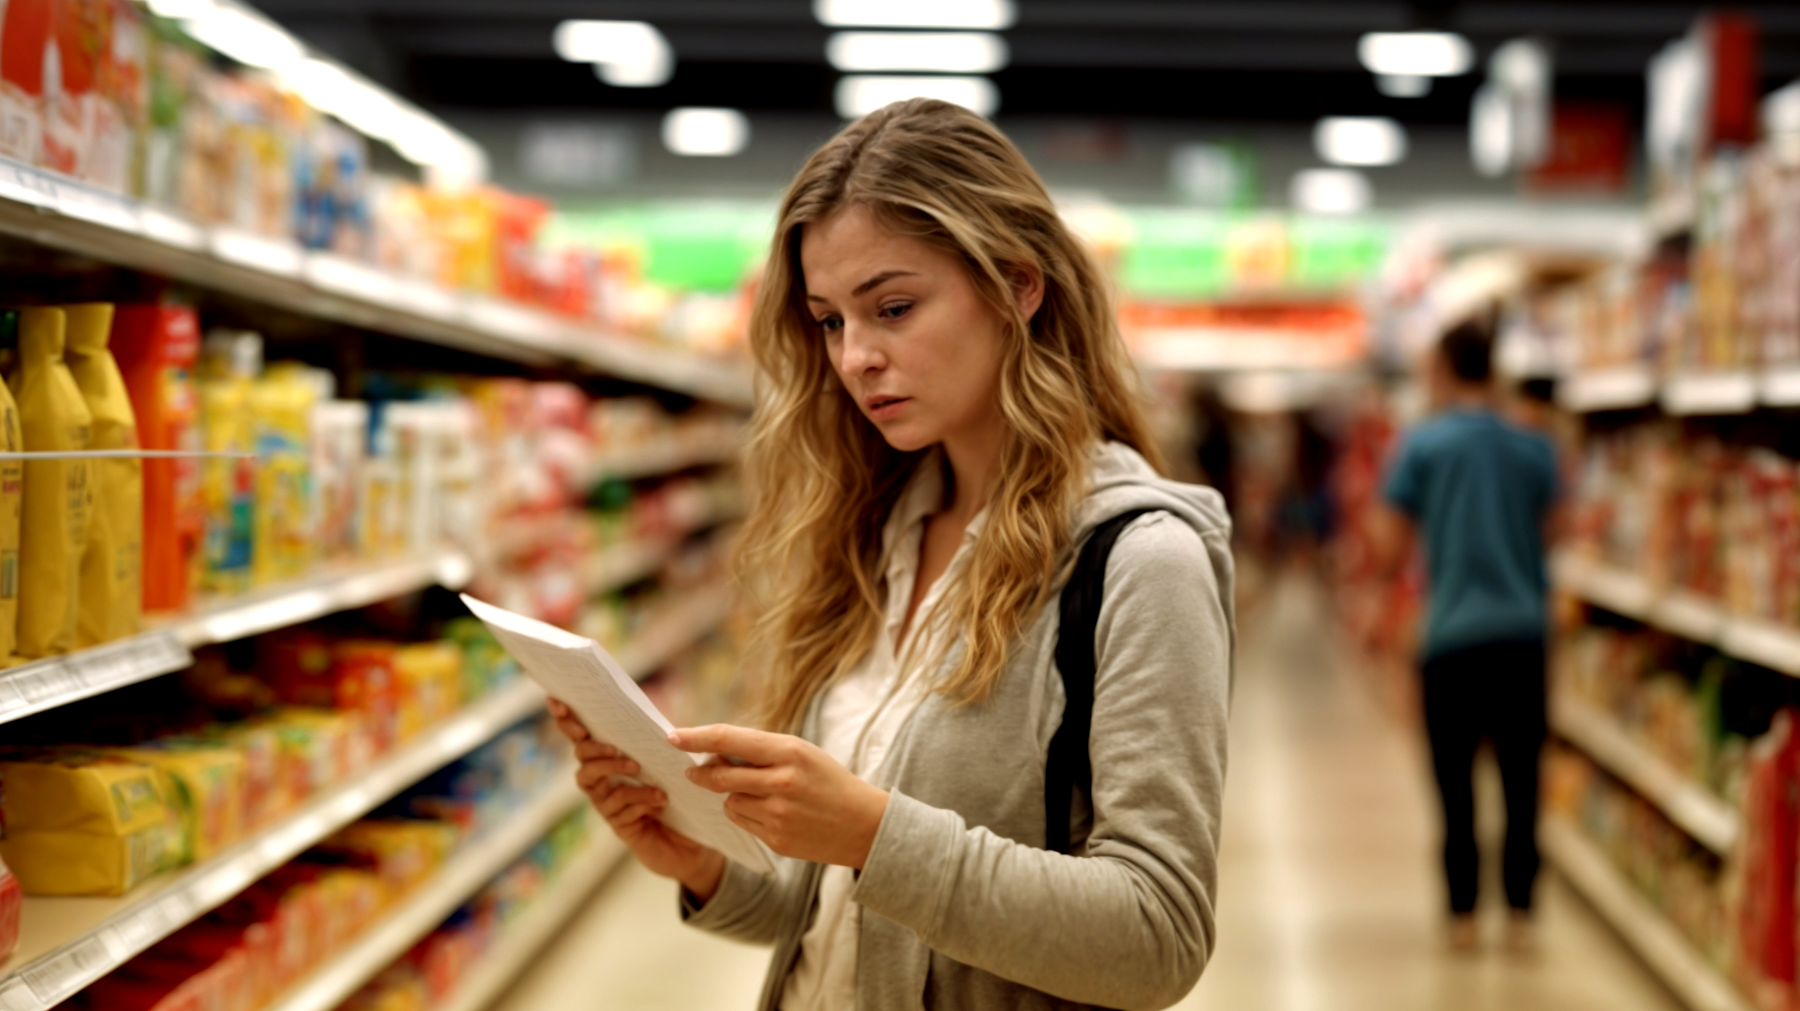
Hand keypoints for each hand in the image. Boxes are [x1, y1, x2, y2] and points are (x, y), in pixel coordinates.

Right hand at [548, 698, 725, 899]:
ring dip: (612, 769)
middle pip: (582, 756)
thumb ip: (660, 745)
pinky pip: (619, 808)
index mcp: (611, 758)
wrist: (693, 845)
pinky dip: (639, 798)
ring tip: (636, 766)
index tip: (557, 701)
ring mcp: (607, 803)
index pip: (584, 735)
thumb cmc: (681, 796)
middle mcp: (602, 780)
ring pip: (592, 780)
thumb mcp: (673, 765)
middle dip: (592, 746)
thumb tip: (662, 726)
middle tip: (614, 745)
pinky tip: (659, 797)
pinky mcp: (620, 826)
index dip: (567, 719)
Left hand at [670, 724, 888, 868]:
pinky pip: (742, 822)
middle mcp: (782, 782)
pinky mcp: (776, 839)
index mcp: (790, 751)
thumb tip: (713, 752)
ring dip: (731, 795)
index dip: (697, 736)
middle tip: (691, 771)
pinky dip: (744, 814)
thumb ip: (761, 751)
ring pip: (729, 801)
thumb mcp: (802, 753)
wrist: (863, 824)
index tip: (673, 736)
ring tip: (757, 793)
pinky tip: (768, 812)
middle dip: (700, 773)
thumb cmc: (829, 781)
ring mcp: (779, 814)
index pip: (730, 739)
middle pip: (720, 776)